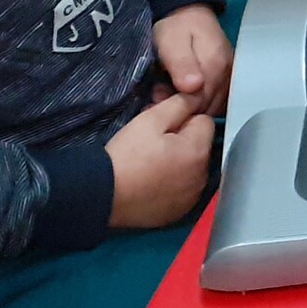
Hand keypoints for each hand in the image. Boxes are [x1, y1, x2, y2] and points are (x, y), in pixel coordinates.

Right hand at [107, 94, 214, 229]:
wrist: (102, 195)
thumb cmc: (126, 156)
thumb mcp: (150, 120)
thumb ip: (179, 104)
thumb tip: (197, 95)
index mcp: (198, 151)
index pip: (205, 121)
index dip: (183, 118)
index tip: (162, 126)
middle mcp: (202, 176)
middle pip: (200, 146)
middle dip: (183, 140)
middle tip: (152, 143)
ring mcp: (192, 197)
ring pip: (192, 168)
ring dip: (179, 162)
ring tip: (150, 163)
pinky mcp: (179, 212)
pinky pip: (183, 189)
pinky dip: (173, 184)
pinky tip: (152, 182)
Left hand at [151, 4, 232, 115]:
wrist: (187, 11)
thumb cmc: (175, 27)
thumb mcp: (172, 42)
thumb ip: (182, 64)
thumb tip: (193, 87)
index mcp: (216, 65)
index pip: (202, 101)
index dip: (179, 106)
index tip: (157, 100)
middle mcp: (228, 72)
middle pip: (208, 105)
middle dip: (183, 107)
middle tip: (158, 96)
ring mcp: (230, 74)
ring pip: (213, 104)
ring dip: (191, 106)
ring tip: (167, 93)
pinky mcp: (228, 75)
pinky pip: (216, 99)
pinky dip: (200, 102)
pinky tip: (183, 94)